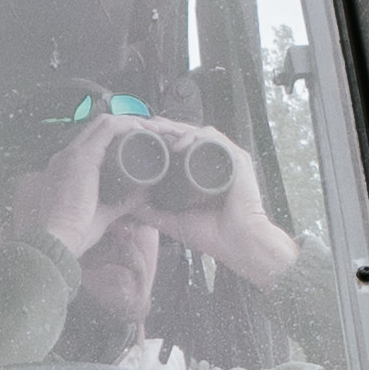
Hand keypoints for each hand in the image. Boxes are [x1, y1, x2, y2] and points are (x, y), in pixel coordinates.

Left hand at [127, 120, 295, 286]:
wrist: (238, 243)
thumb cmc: (213, 235)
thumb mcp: (174, 221)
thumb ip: (152, 213)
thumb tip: (130, 206)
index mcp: (204, 172)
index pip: (183, 146)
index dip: (164, 138)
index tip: (144, 136)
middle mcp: (218, 162)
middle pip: (190, 136)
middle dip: (167, 128)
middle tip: (146, 126)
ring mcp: (229, 159)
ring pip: (200, 133)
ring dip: (178, 128)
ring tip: (158, 130)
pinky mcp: (238, 159)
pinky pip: (215, 139)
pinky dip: (195, 137)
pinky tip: (178, 143)